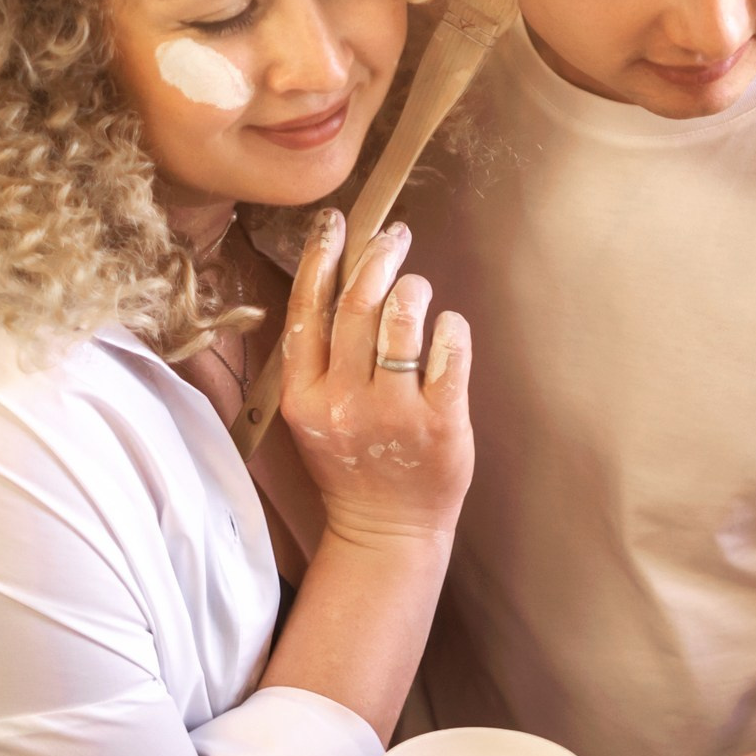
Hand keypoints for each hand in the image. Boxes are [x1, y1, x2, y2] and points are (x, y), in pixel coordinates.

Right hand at [280, 210, 473, 549]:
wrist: (385, 531)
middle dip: (377, 257)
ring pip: (403, 319)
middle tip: (394, 236)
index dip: (320, 259)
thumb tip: (339, 281)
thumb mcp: (314, 415)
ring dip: (413, 288)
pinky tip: (448, 326)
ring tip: (417, 288)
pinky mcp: (441, 421)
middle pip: (358, 305)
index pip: (308, 311)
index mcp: (303, 396)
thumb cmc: (354, 463)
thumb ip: (320, 359)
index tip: (335, 224)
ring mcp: (393, 411)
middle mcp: (343, 400)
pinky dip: (451, 327)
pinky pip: (449, 351)